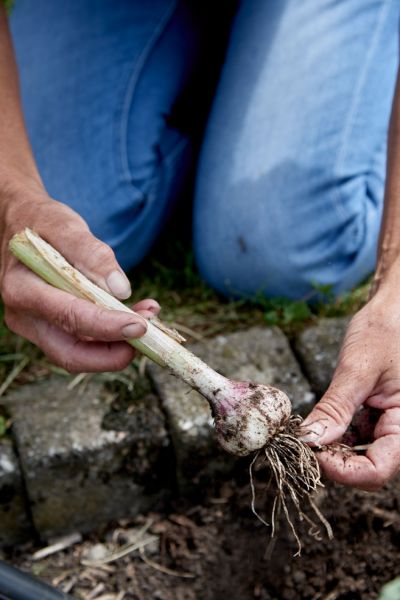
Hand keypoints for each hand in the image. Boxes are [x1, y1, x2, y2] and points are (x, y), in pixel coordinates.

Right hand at [0, 182, 158, 371]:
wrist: (20, 225)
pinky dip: (111, 336)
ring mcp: (35, 327)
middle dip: (114, 353)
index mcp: (22, 288)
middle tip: (150, 333)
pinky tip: (135, 314)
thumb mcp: (64, 224)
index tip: (141, 325)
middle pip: (70, 354)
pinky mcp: (50, 329)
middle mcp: (24, 316)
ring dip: (118, 344)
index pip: (68, 317)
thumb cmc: (40, 222)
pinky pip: (82, 343)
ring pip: (79, 353)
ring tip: (148, 314)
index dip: (107, 326)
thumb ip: (90, 253)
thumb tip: (120, 290)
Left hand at [301, 293, 399, 490]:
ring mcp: (389, 423)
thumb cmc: (385, 331)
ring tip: (305, 433)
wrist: (394, 309)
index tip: (311, 454)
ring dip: (331, 448)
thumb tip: (310, 441)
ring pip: (359, 453)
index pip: (377, 470)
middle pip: (367, 467)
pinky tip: (317, 422)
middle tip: (301, 444)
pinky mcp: (376, 415)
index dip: (343, 471)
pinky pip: (356, 435)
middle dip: (333, 461)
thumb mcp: (357, 369)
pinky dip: (335, 433)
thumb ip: (336, 408)